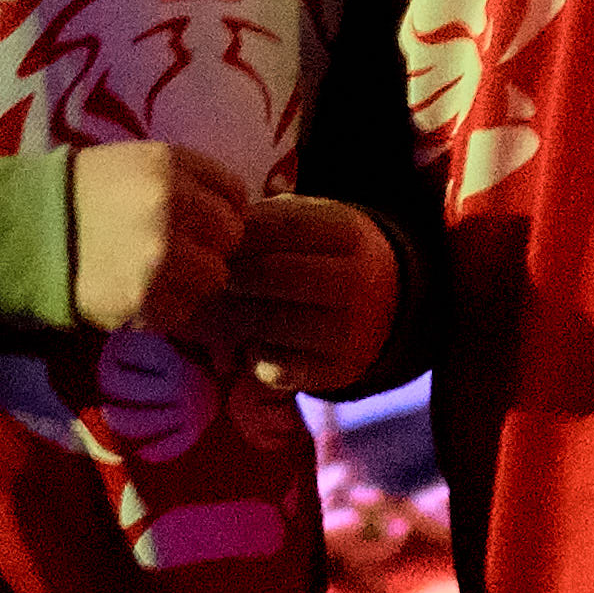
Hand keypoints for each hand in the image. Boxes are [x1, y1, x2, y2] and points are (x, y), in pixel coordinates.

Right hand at [67, 139, 250, 334]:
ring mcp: (159, 258)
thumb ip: (192, 178)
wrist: (28, 232)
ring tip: (158, 273)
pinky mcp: (144, 300)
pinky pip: (184, 310)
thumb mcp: (140, 161)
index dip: (220, 211)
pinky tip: (140, 291)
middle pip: (230, 238)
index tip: (200, 220)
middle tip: (179, 248)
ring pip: (214, 279)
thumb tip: (238, 212)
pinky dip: (167, 306)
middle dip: (209, 245)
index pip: (235, 196)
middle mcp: (169, 208)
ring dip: (192, 280)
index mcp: (169, 166)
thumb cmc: (89, 192)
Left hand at [192, 192, 401, 390]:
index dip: (238, 234)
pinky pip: (275, 366)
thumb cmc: (326, 255)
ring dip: (231, 316)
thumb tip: (212, 239)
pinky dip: (252, 355)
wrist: (389, 304)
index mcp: (347, 231)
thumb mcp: (311, 222)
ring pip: (267, 321)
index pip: (278, 225)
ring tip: (217, 309)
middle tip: (204, 279)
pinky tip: (250, 342)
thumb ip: (266, 221)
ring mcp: (349, 328)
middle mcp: (354, 280)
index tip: (215, 241)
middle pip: (269, 273)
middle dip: (229, 276)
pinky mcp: (336, 371)